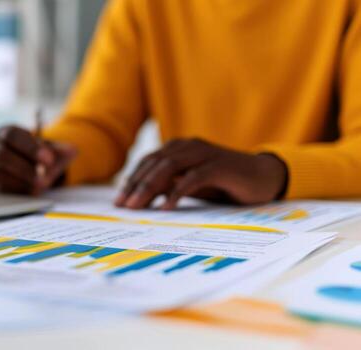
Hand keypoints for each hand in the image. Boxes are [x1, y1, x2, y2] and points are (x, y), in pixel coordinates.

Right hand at [0, 125, 76, 194]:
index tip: (49, 159)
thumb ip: (62, 150)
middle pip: (1, 154)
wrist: (36, 173)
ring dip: (20, 180)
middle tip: (44, 177)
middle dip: (24, 167)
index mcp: (7, 133)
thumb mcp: (54, 152)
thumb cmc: (42, 158)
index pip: (12, 135)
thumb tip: (71, 150)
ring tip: (41, 185)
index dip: (30, 147)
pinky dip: (16, 191)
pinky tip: (32, 192)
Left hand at [115, 138, 287, 209]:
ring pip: (169, 167)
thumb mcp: (191, 185)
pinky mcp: (220, 165)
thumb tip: (142, 198)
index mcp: (179, 149)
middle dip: (136, 185)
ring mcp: (204, 153)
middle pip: (155, 164)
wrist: (263, 177)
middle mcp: (189, 146)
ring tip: (137, 206)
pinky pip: (193, 177)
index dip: (132, 180)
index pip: (148, 162)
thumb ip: (169, 186)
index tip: (119, 200)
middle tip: (123, 206)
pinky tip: (166, 207)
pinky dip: (177, 191)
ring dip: (150, 187)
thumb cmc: (223, 183)